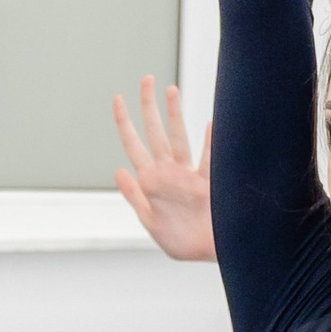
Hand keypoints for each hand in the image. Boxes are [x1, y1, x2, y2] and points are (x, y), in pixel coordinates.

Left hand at [111, 75, 215, 261]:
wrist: (208, 252)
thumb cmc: (180, 241)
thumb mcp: (150, 221)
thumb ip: (135, 196)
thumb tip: (119, 169)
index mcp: (151, 181)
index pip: (134, 145)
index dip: (124, 122)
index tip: (118, 97)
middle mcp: (169, 172)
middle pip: (156, 133)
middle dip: (149, 107)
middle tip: (146, 79)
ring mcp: (189, 174)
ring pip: (180, 138)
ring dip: (174, 115)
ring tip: (170, 90)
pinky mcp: (209, 183)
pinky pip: (209, 159)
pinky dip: (211, 142)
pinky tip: (212, 123)